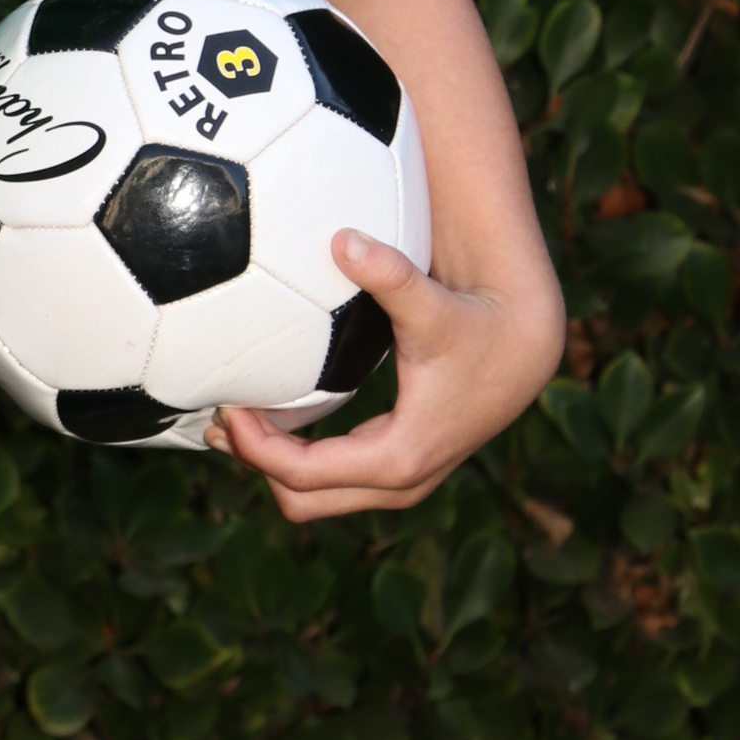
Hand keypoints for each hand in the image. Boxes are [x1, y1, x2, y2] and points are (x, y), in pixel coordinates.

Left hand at [207, 227, 563, 519]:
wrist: (520, 350)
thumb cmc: (474, 327)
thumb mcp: (430, 304)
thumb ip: (389, 274)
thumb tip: (344, 238)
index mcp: (399, 457)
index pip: (306, 474)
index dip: (256, 448)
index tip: (226, 407)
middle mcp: (398, 483)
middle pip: (303, 501)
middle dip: (255, 463)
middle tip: (218, 412)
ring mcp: (398, 482)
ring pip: (315, 498)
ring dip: (270, 465)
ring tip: (230, 418)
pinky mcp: (395, 467)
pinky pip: (330, 480)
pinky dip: (293, 458)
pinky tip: (266, 417)